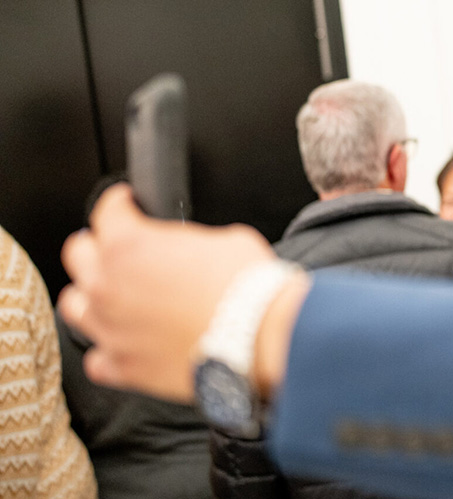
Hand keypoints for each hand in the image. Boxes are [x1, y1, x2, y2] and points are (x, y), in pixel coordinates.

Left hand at [58, 183, 281, 401]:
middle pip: (79, 254)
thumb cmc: (246, 287)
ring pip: (74, 306)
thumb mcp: (224, 238)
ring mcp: (111, 330)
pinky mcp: (125, 367)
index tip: (129, 205)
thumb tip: (189, 248)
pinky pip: (97, 358)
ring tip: (114, 296)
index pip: (107, 211)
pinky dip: (108, 349)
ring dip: (92, 296)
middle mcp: (108, 286)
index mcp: (130, 245)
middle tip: (119, 248)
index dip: (122, 203)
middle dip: (98, 245)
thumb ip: (189, 241)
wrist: (259, 337)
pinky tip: (126, 342)